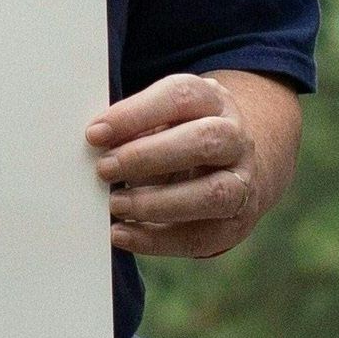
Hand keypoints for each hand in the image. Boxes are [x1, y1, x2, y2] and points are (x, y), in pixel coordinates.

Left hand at [93, 74, 283, 259]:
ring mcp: (243, 182)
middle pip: (205, 140)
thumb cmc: (181, 139)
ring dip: (157, 202)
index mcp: (214, 102)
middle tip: (105, 169)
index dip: (136, 114)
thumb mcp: (163, 121)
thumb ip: (134, 129)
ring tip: (116, 205)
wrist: (232, 168)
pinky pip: (200, 237)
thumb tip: (96, 144)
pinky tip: (123, 234)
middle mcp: (236, 139)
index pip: (181, 97)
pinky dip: (156, 240)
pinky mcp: (235, 224)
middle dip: (148, 156)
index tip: (95, 134)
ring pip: (213, 193)